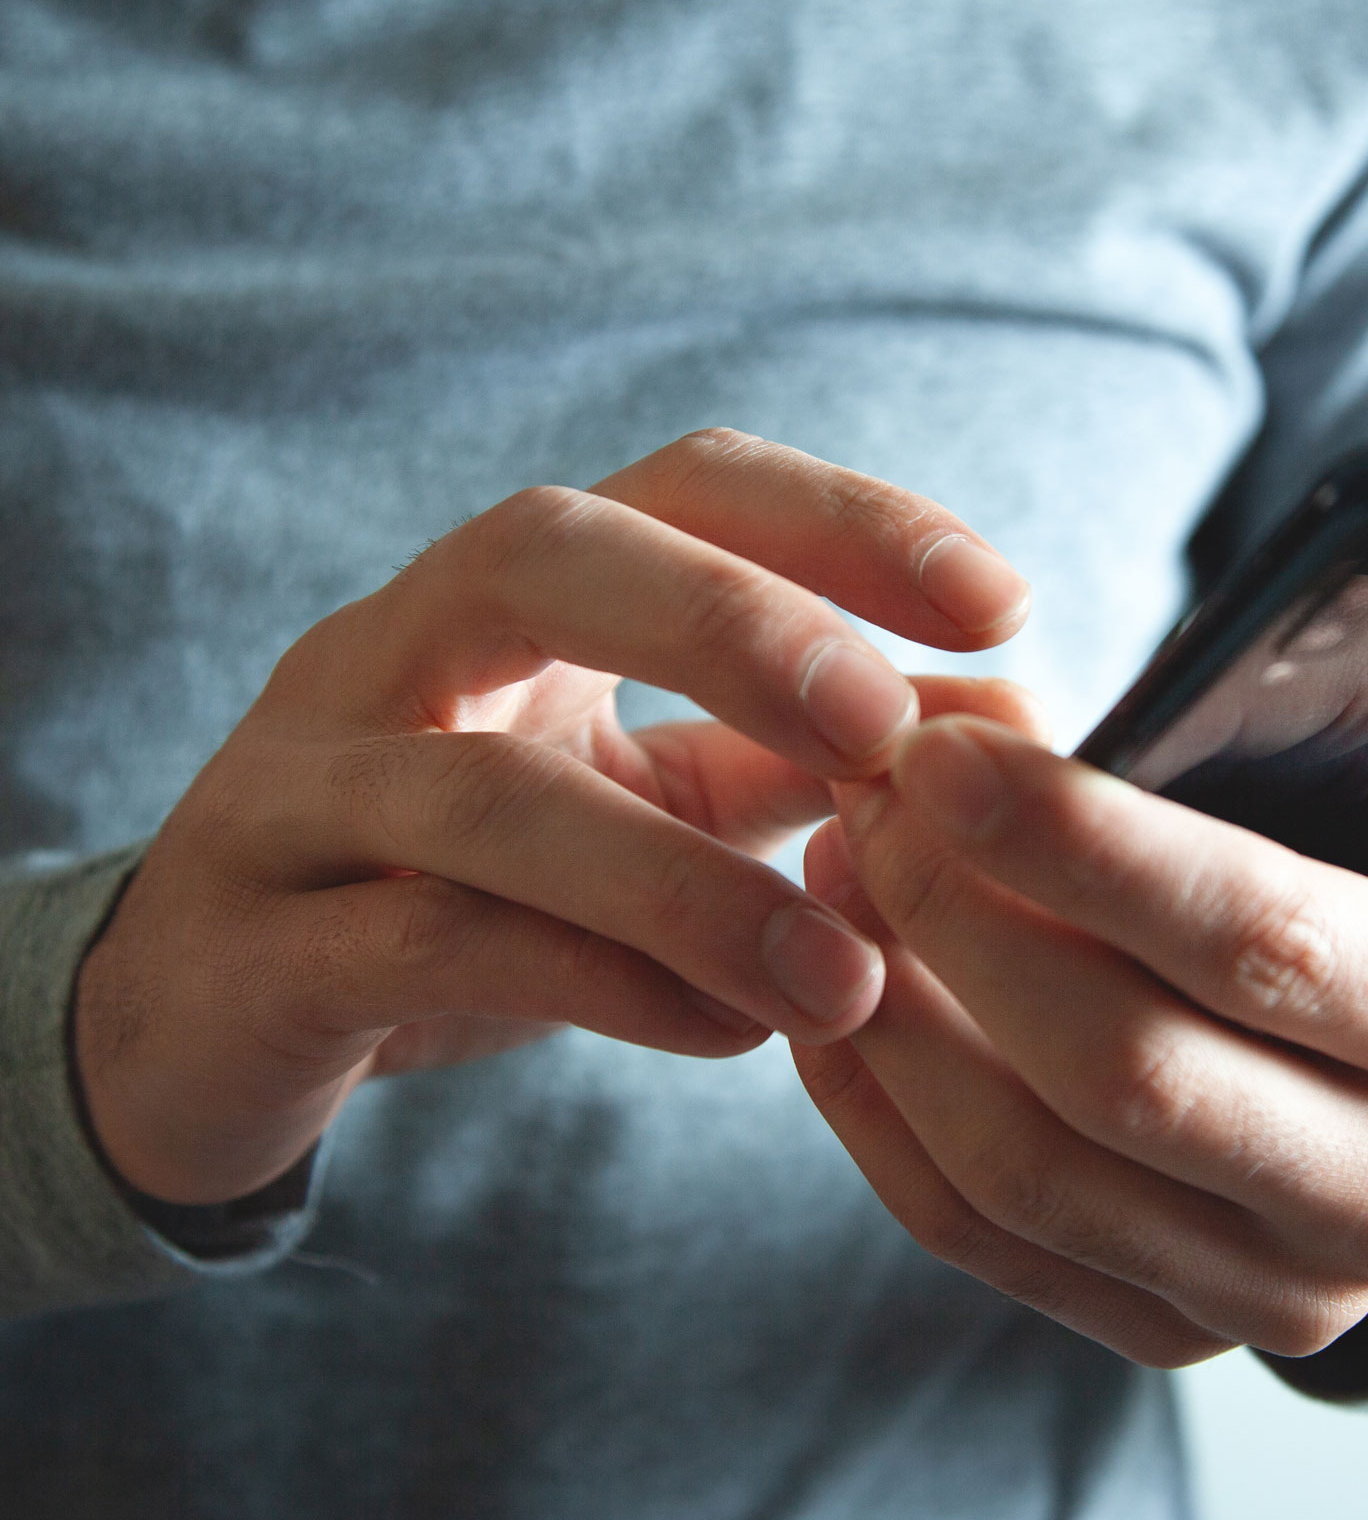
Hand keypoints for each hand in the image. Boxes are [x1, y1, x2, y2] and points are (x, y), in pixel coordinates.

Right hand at [74, 430, 1028, 1206]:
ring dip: (687, 885)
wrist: (209, 1010)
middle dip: (734, 624)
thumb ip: (799, 761)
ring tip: (847, 975)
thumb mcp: (642, 798)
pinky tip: (731, 1033)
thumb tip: (1005, 724)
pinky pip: (430, 948)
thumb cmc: (467, 882)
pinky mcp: (257, 948)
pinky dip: (602, 987)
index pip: (680, 486)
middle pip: (541, 554)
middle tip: (885, 728)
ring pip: (484, 796)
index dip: (843, 522)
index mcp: (507, 598)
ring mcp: (304, 792)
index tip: (1000, 603)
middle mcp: (392, 651)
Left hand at [792, 570, 1367, 1367]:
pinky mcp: (1166, 1322)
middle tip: (869, 784)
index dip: (1087, 841)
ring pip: (1029, 1168)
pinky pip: (978, 1239)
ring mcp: (1269, 1289)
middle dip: (964, 913)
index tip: (949, 738)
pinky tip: (834, 994)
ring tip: (837, 858)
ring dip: (899, 1006)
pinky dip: (882, 1117)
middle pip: (1123, 1070)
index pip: (1263, 941)